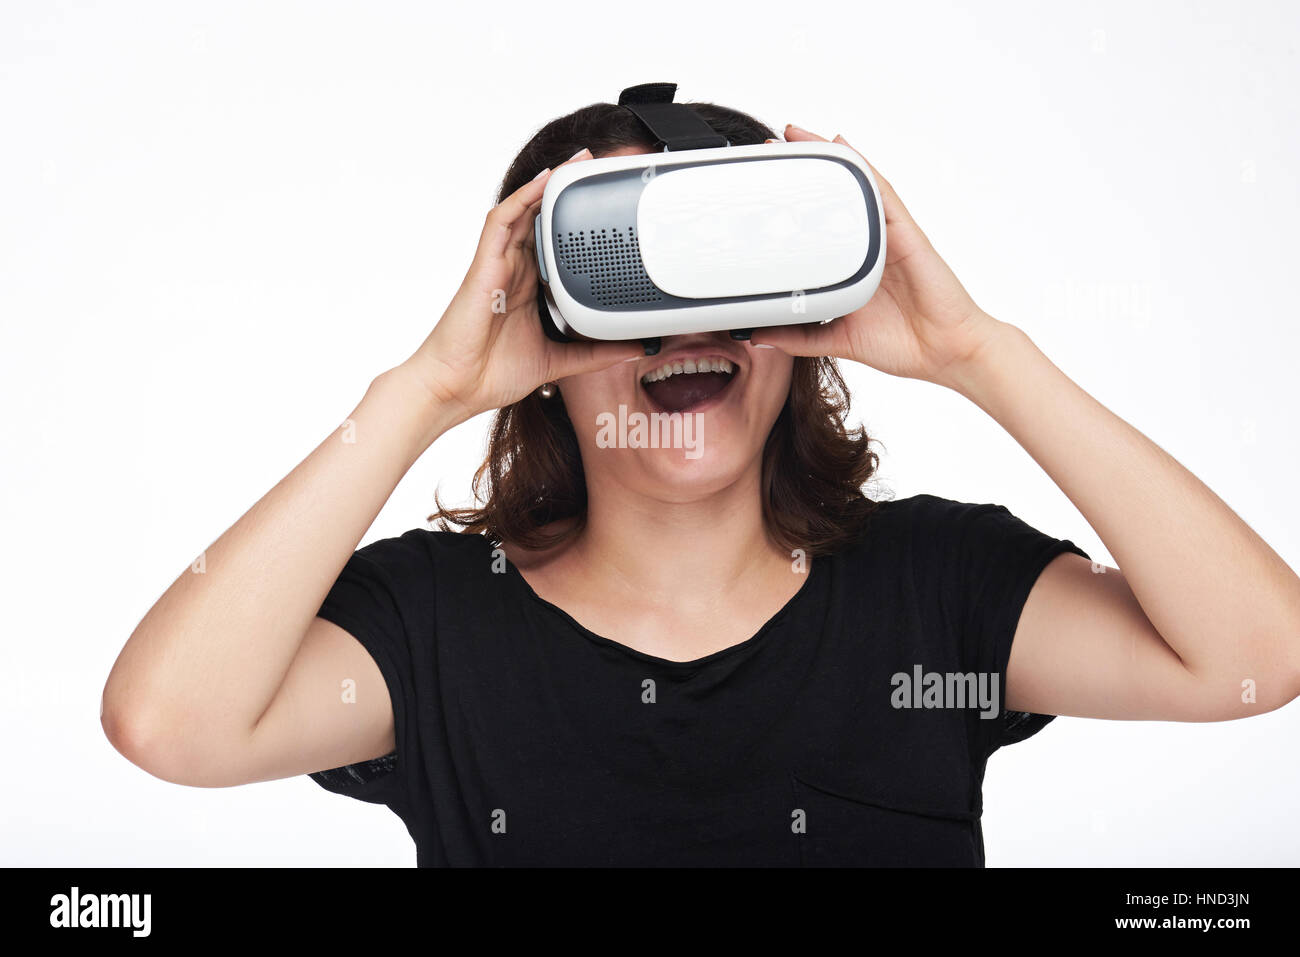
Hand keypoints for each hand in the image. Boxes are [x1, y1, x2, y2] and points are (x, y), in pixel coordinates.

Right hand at [398, 148, 641, 424]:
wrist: (458, 388)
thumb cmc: (492, 373)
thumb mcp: (559, 361)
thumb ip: (596, 354)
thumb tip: (634, 350)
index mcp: (530, 287)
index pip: (555, 242)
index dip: (575, 220)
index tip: (604, 205)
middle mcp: (514, 269)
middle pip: (540, 218)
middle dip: (564, 190)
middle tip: (595, 166)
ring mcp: (498, 264)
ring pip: (523, 211)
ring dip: (547, 184)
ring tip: (575, 162)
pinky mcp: (484, 265)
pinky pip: (501, 221)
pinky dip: (522, 198)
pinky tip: (543, 181)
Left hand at [750, 125, 1007, 388]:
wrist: (944, 353)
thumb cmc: (904, 343)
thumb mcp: (837, 340)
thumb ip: (799, 337)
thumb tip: (760, 335)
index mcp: (853, 267)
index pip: (821, 225)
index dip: (795, 202)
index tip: (763, 184)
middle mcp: (870, 245)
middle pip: (836, 195)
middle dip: (807, 167)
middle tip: (772, 143)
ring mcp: (888, 236)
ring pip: (855, 185)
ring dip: (828, 156)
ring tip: (798, 133)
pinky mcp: (906, 234)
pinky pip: (881, 194)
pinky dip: (863, 169)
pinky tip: (844, 148)